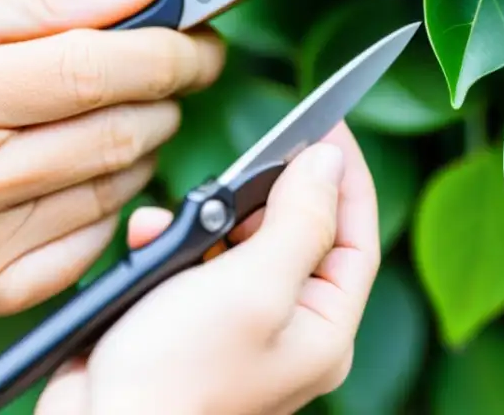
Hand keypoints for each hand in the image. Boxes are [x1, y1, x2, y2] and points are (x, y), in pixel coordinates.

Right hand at [35, 124, 378, 414]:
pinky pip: (192, 259)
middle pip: (296, 230)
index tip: (328, 126)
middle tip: (239, 164)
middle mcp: (288, 325)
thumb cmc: (177, 378)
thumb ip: (298, 221)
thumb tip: (328, 162)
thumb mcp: (252, 288)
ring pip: (237, 238)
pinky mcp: (187, 316)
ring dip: (204, 217)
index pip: (356, 234)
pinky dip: (169, 242)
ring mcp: (237, 322)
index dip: (345, 177)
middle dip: (259, 194)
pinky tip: (148, 241)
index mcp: (323, 326)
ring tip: (178, 221)